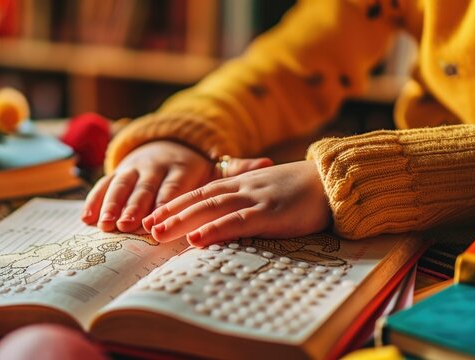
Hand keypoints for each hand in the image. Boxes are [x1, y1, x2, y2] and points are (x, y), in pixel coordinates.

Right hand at [82, 140, 272, 231]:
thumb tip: (269, 163)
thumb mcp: (215, 166)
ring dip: (113, 205)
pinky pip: (104, 185)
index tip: (160, 221)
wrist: (167, 144)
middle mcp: (156, 165)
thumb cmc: (194, 167)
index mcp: (182, 166)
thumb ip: (238, 168)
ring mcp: (134, 168)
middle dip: (136, 206)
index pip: (174, 185)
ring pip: (122, 185)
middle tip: (128, 225)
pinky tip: (88, 219)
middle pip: (145, 186)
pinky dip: (95, 200)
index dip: (166, 203)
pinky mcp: (118, 172)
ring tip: (106, 224)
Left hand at [142, 160, 330, 246]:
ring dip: (182, 220)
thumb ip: (244, 198)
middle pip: (198, 199)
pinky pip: (237, 221)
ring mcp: (254, 198)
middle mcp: (241, 187)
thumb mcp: (265, 188)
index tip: (151, 215)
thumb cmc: (298, 188)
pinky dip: (215, 229)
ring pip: (210, 208)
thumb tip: (223, 214)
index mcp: (239, 182)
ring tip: (158, 233)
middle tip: (144, 226)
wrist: (331, 180)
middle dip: (169, 212)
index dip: (173, 203)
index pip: (199, 192)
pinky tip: (197, 239)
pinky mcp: (269, 212)